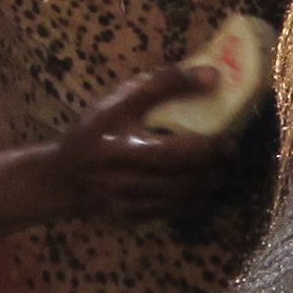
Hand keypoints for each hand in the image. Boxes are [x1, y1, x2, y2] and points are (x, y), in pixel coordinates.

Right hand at [44, 63, 238, 220]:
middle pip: (179, 169)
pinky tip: (198, 189)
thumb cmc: (95, 133)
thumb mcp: (118, 102)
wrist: (64, 178)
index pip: (169, 140)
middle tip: (229, 150)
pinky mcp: (128, 216)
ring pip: (180, 194)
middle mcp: (121, 171)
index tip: (229, 135)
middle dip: (211, 161)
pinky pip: (171, 210)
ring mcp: (124, 197)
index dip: (205, 142)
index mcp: (118, 137)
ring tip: (217, 170)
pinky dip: (191, 200)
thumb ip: (161, 85)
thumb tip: (212, 76)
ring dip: (206, 182)